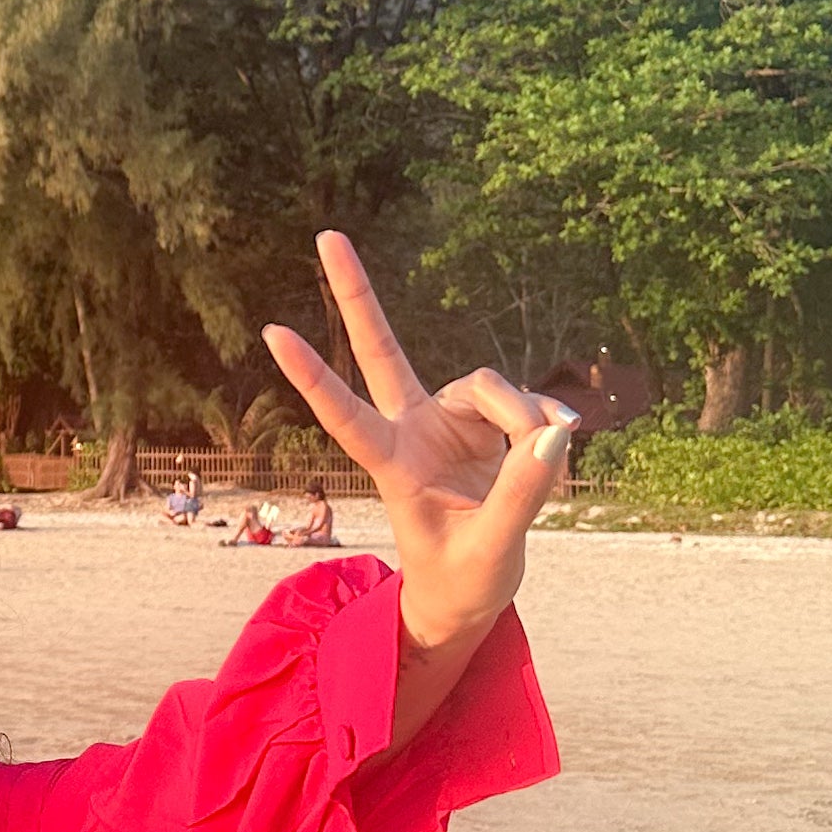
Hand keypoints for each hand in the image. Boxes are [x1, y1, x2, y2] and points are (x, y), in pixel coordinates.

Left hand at [261, 232, 576, 659]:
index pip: (345, 416)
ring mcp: (448, 424)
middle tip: (325, 235)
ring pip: (485, 385)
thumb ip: (522, 491)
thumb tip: (555, 431)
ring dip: (522, 412)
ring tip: (551, 448)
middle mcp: (413, 432)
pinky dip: (543, 427)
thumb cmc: (463, 580)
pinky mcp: (486, 426)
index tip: (272, 333)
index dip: (313, 376)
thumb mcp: (493, 548)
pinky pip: (522, 407)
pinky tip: (559, 449)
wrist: (469, 596)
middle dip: (358, 296)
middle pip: (382, 353)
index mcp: (392, 466)